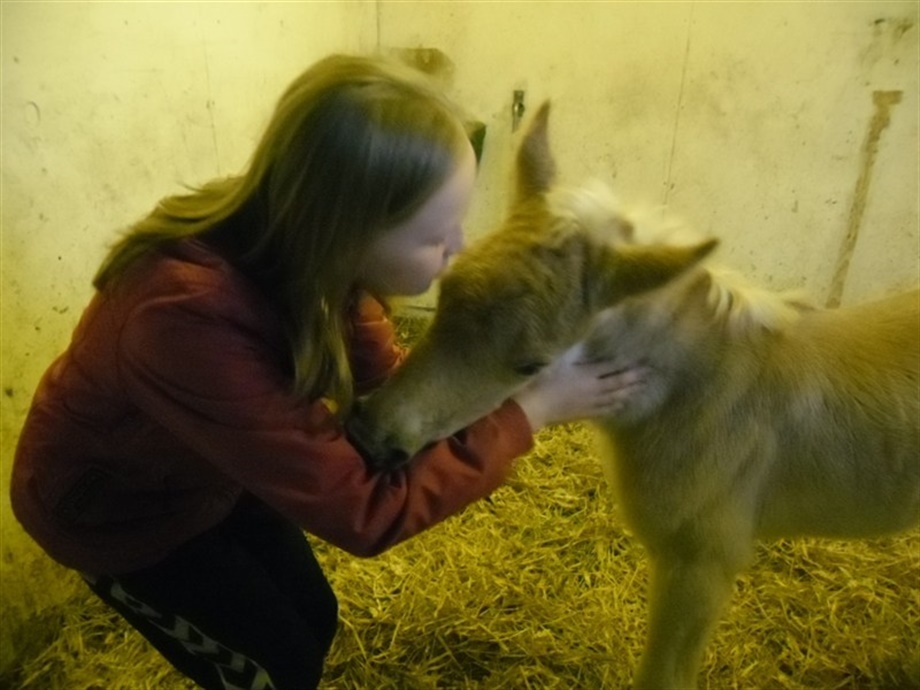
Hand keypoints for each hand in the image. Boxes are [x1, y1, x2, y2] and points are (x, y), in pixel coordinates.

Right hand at [511, 343, 645, 431]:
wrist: (534, 407)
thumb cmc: (544, 379)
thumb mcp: (560, 359)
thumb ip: (577, 348)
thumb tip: (592, 338)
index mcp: (588, 374)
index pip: (614, 367)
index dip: (630, 363)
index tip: (644, 358)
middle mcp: (594, 389)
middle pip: (619, 382)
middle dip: (636, 378)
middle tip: (651, 373)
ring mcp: (590, 403)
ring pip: (616, 397)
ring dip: (630, 392)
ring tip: (642, 387)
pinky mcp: (584, 413)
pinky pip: (606, 409)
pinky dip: (616, 405)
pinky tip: (622, 404)